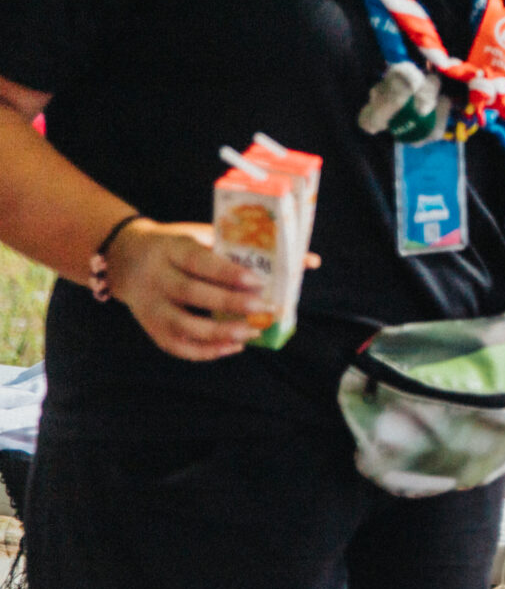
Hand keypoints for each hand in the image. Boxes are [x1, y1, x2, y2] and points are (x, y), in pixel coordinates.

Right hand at [104, 220, 265, 360]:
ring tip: (253, 332)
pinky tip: (234, 346)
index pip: (197, 260)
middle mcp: (155, 278)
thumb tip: (294, 264)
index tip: (258, 282)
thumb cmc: (176, 247)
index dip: (227, 272)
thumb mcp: (197, 236)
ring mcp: (150, 306)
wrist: (125, 259)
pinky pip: (176, 346)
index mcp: (170, 248)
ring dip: (220, 333)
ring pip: (181, 325)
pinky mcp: (150, 328)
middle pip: (190, 293)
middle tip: (264, 308)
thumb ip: (233, 247)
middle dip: (230, 303)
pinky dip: (206, 351)